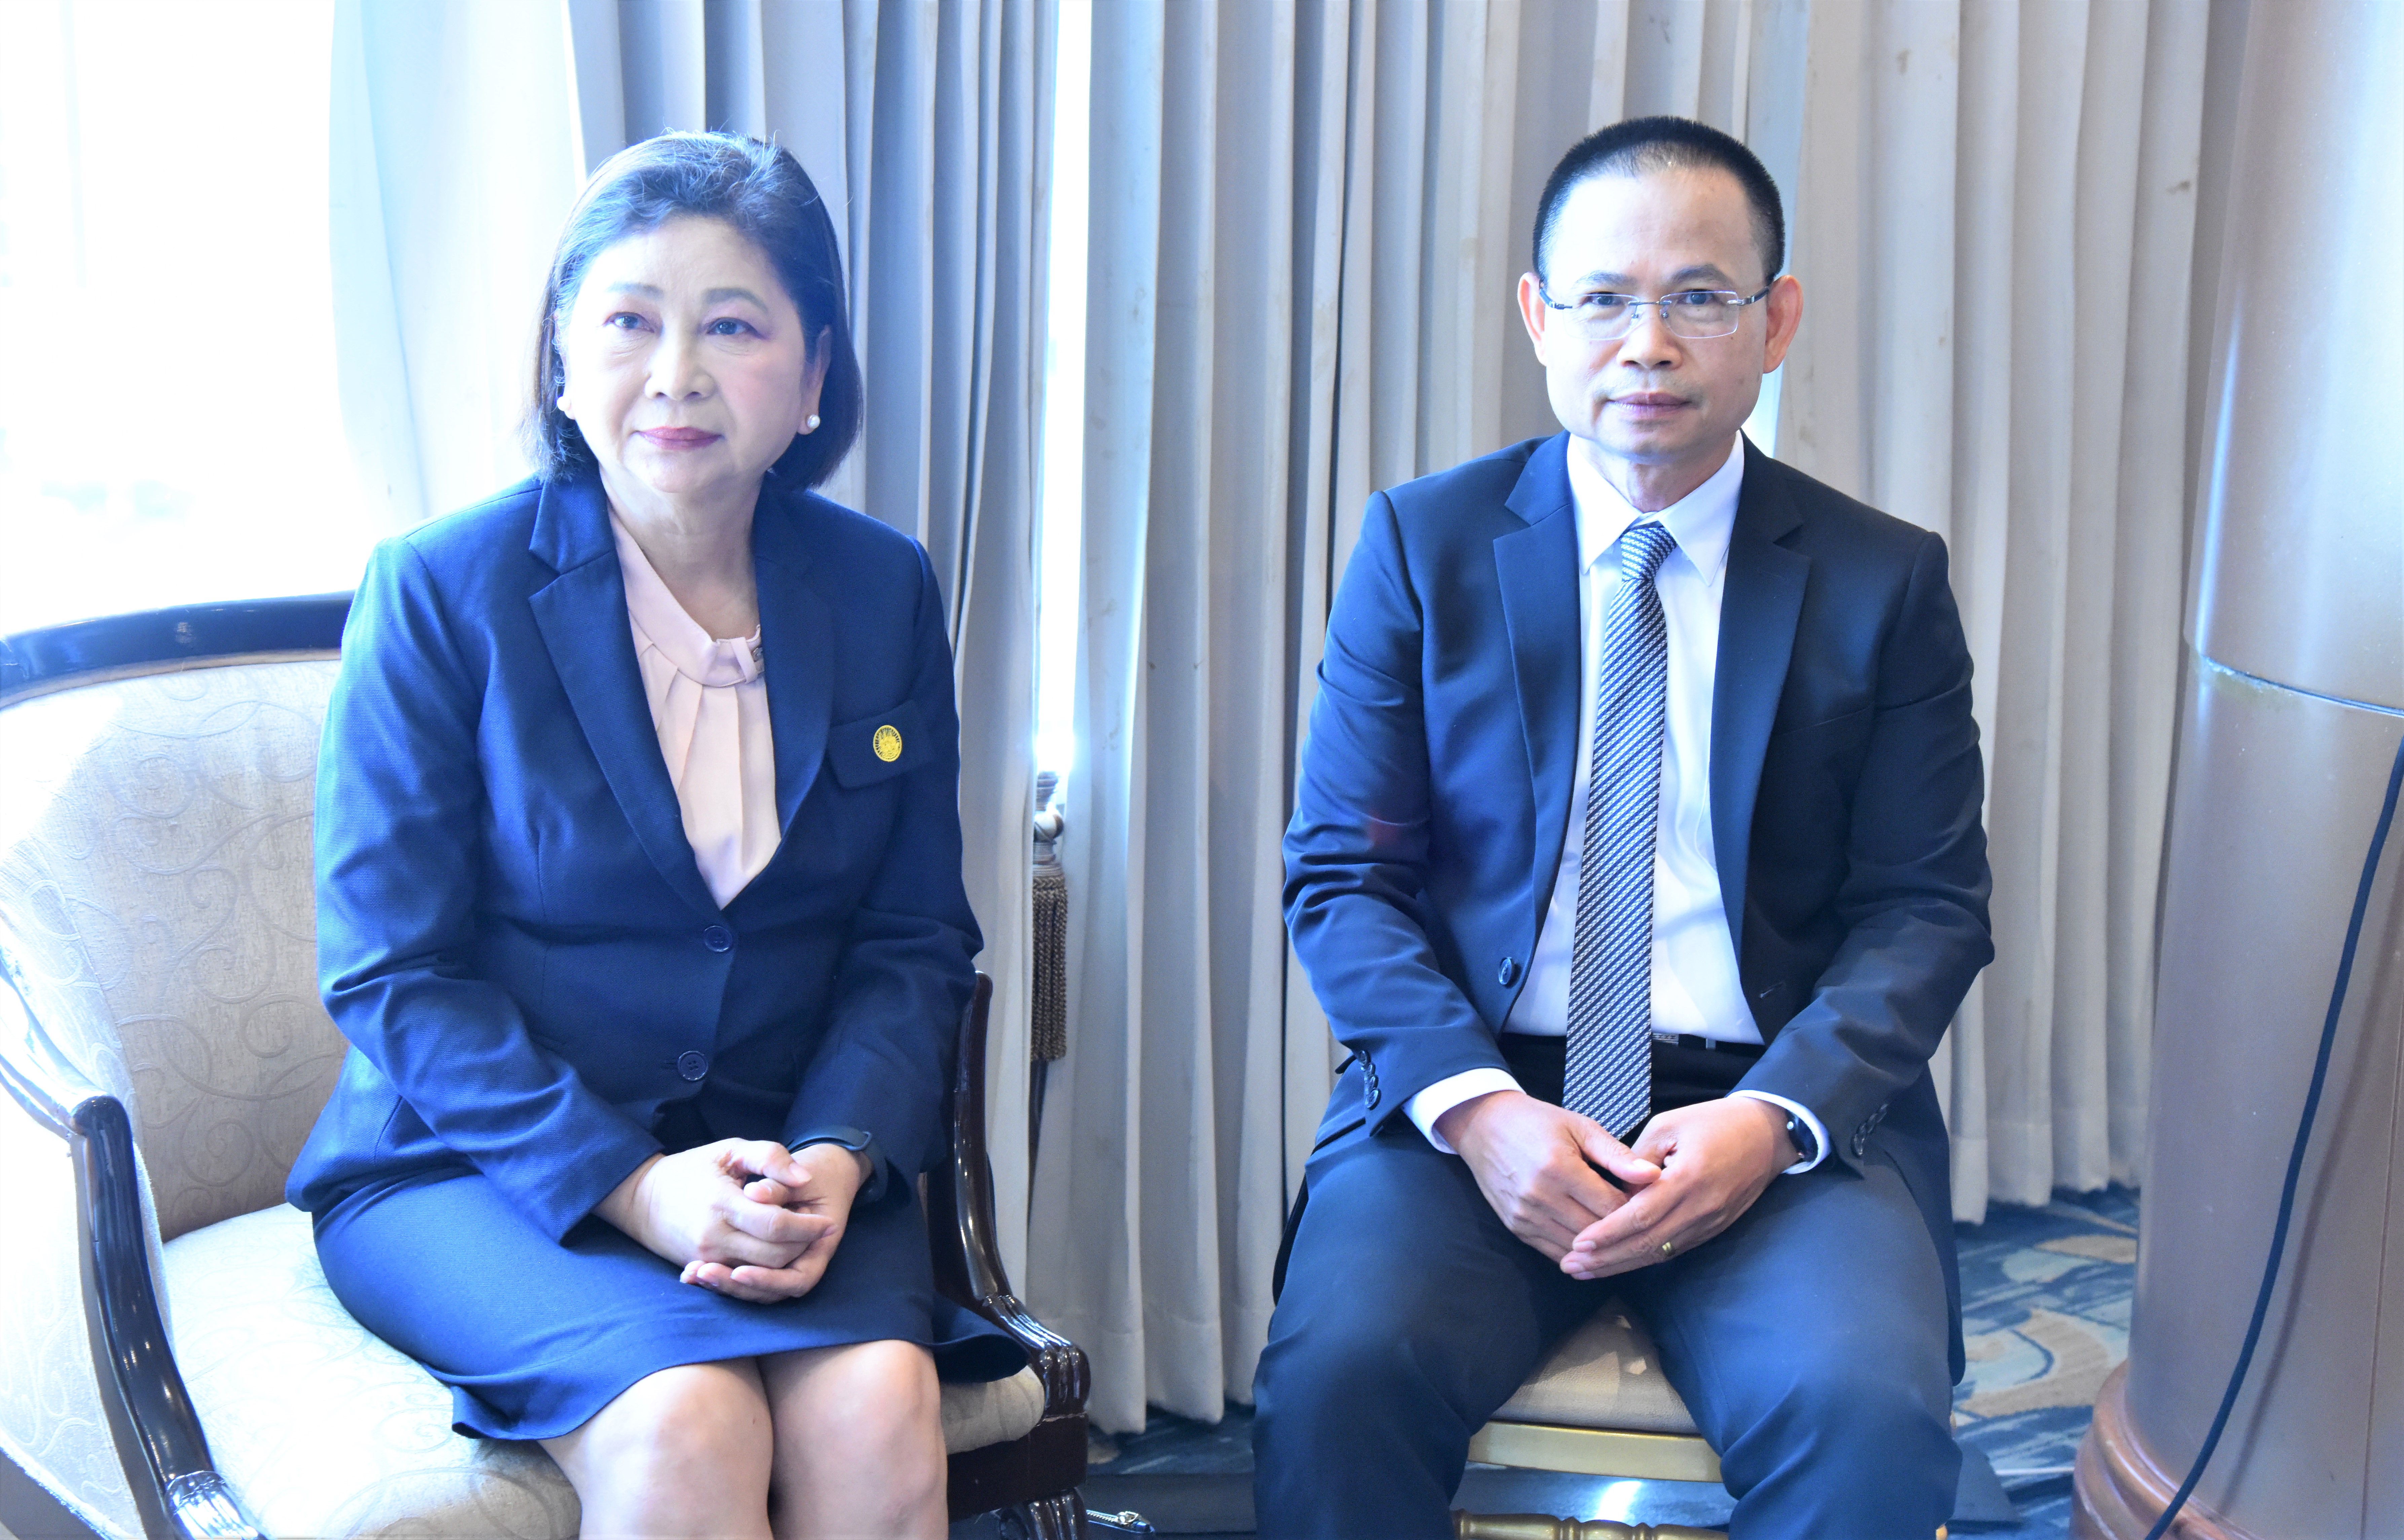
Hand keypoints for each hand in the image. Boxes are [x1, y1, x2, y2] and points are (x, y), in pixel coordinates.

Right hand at [595, 1139, 837, 1301]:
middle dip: (803, 1246)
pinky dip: (766, 1273)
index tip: (828, 1221)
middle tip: (820, 1231)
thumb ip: (770, 1158)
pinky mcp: (702, 1270)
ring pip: (762, 1275)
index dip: (808, 1227)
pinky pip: (743, 1282)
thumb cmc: (692, 1169)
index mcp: (722, 1204)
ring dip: (788, 1263)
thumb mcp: (731, 1150)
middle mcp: (712, 1238)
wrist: (641, 1199)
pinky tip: (781, 1256)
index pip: (777, 1226)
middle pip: (775, 1256)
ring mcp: (705, 1259)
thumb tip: (805, 1178)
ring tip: (803, 1242)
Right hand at [1437, 1090, 1661, 1261]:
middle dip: (1623, 1231)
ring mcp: (1525, 1216)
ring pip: (1578, 1248)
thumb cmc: (1537, 1122)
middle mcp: (1540, 1197)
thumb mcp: (1580, 1127)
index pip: (1612, 1207)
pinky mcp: (1516, 1228)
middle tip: (1643, 1223)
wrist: (1483, 1126)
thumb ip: (1617, 1155)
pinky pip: (1555, 1252)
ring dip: (1602, 1246)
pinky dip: (1578, 1252)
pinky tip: (1593, 1243)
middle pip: (1597, 1231)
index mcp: (1559, 1168)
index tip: (1650, 1203)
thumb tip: (1654, 1176)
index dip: (1637, 1209)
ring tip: (1621, 1234)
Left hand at [1560, 1097, 1791, 1278]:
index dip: (1607, 1233)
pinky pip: (1674, 1248)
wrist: (1766, 1134)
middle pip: (1647, 1243)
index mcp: (1687, 1178)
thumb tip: (1610, 1192)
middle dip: (1606, 1258)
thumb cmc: (1713, 1122)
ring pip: (1660, 1252)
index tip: (1577, 1243)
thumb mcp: (1667, 1126)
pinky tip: (1618, 1261)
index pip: (1640, 1215)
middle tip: (1570, 1266)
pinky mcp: (1714, 1228)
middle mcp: (1701, 1208)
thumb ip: (1636, 1161)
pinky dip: (1644, 1258)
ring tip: (1585, 1270)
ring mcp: (1710, 1222)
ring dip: (1621, 1265)